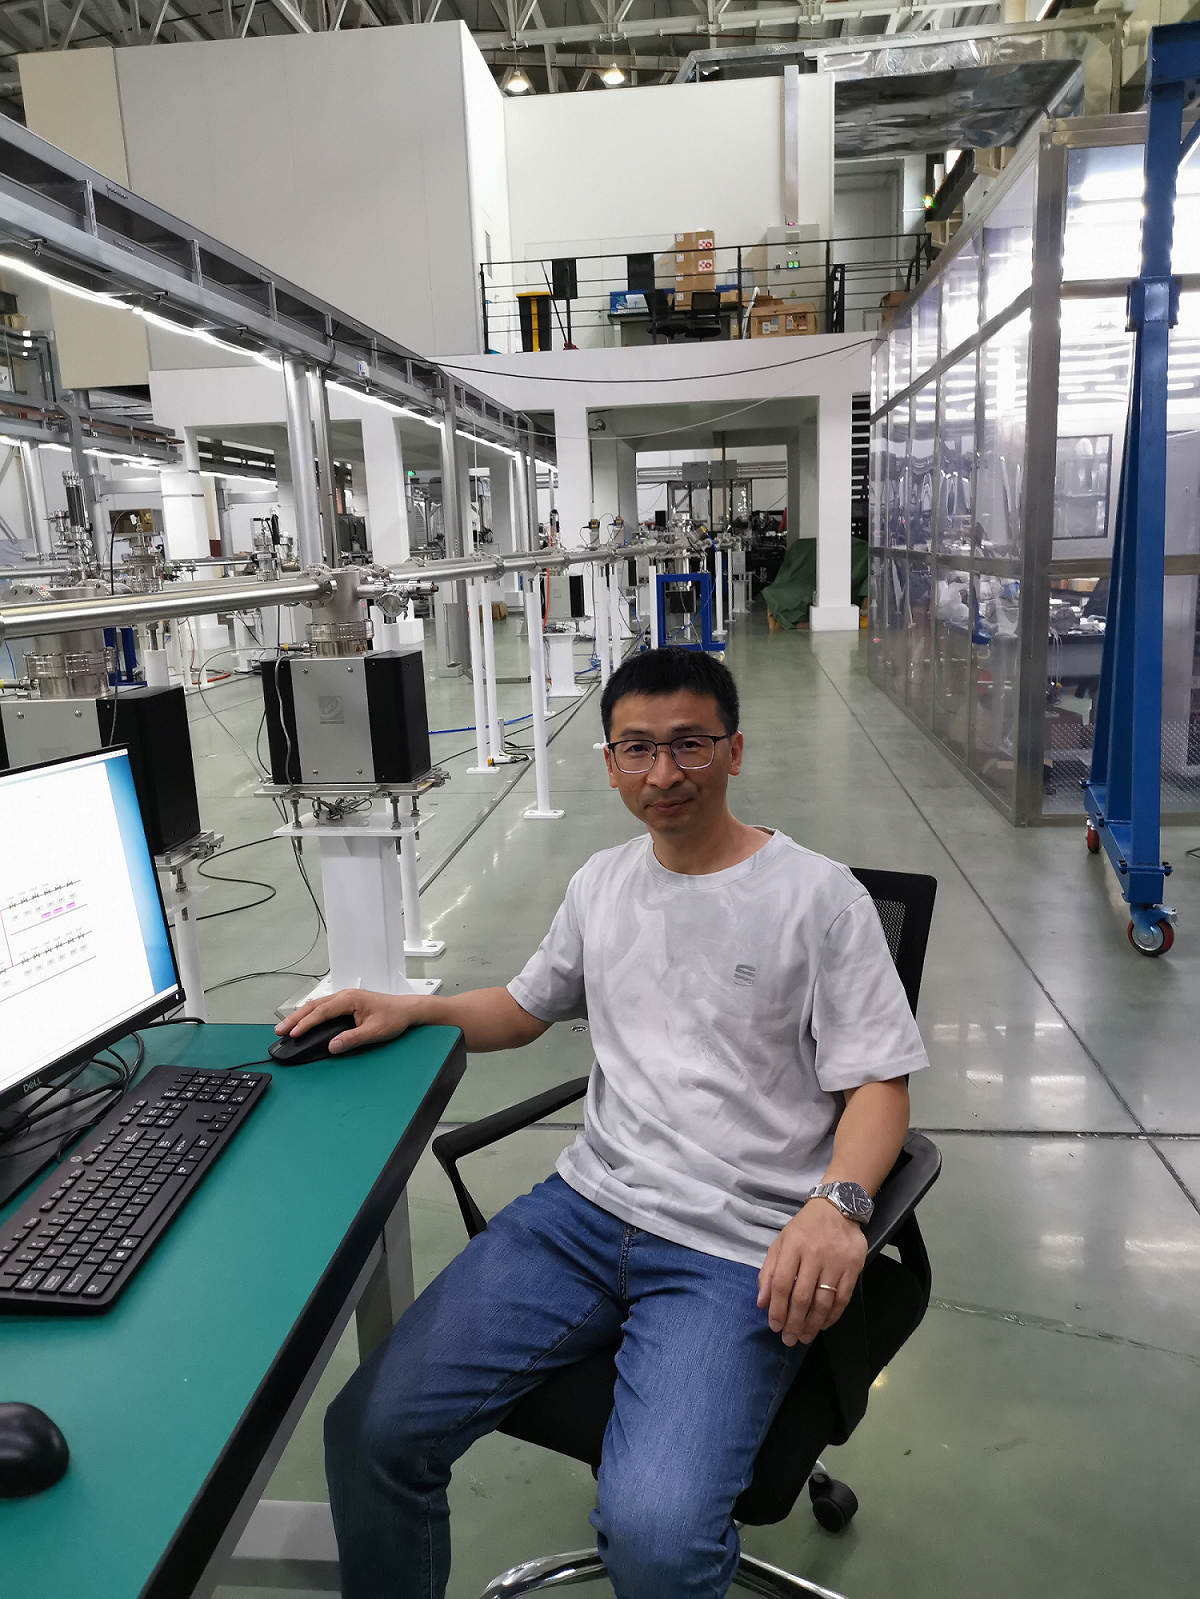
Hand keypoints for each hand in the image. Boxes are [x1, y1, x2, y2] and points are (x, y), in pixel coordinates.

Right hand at [273, 988, 425, 1054]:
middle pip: (314, 1007)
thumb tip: (332, 1046)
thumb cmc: (394, 1017)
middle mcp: (344, 996)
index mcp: (350, 999)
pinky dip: (310, 1015)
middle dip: (295, 1018)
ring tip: (285, 1027)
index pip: (322, 1012)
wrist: (407, 1010)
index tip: (292, 1033)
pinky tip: (303, 1021)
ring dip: (300, 1016)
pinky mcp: (346, 1004)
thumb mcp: (375, 1031)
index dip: (306, 1023)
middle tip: (279, 1030)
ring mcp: (344, 999)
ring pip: (316, 1006)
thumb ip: (352, 1039)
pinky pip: (322, 1008)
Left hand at [756, 1197, 867, 1347]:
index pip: (781, 1284)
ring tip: (804, 1337)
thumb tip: (761, 1303)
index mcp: (792, 1247)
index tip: (774, 1326)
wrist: (837, 1209)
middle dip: (794, 1323)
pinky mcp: (853, 1267)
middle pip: (802, 1297)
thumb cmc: (805, 1229)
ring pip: (823, 1301)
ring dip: (812, 1324)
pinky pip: (842, 1299)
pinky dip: (832, 1316)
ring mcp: (835, 1262)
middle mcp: (813, 1255)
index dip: (776, 1308)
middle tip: (789, 1339)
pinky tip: (823, 1324)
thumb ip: (768, 1272)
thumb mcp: (781, 1243)